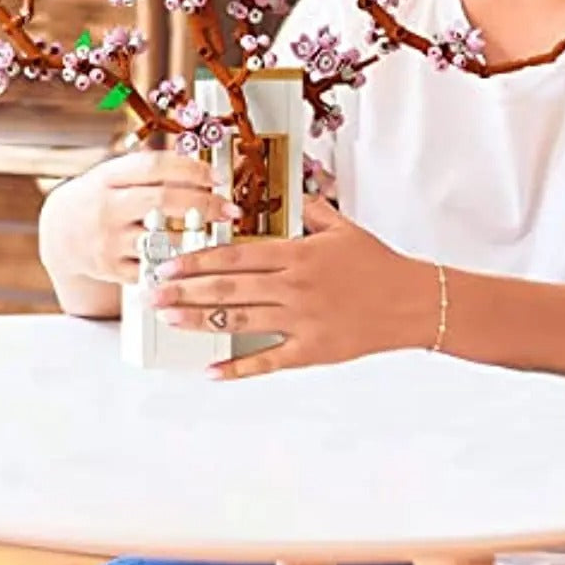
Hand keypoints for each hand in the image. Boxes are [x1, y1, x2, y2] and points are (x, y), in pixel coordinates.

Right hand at [39, 149, 240, 286]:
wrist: (59, 235)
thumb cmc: (97, 199)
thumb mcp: (113, 175)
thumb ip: (149, 169)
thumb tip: (198, 163)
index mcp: (108, 177)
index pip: (155, 167)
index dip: (190, 170)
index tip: (217, 177)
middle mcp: (107, 207)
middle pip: (162, 201)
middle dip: (203, 204)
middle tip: (229, 208)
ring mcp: (108, 241)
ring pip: (160, 238)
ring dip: (195, 237)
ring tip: (217, 233)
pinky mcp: (112, 270)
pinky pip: (152, 268)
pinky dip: (177, 264)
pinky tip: (194, 258)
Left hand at [144, 193, 437, 378]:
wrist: (411, 302)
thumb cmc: (377, 263)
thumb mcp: (341, 226)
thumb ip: (309, 210)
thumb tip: (289, 194)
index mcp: (295, 255)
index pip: (234, 257)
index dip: (197, 260)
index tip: (169, 262)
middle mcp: (292, 288)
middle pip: (227, 290)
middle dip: (184, 290)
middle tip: (152, 294)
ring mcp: (300, 322)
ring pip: (238, 322)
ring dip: (199, 321)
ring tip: (170, 320)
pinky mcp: (310, 351)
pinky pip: (267, 360)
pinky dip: (238, 368)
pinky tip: (211, 371)